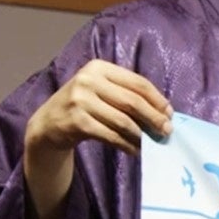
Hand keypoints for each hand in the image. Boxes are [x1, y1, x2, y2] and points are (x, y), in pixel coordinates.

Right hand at [22, 60, 171, 218]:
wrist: (48, 123)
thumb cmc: (83, 106)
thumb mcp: (102, 91)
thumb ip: (127, 95)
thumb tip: (164, 113)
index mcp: (98, 67)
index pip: (138, 83)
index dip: (158, 100)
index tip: (170, 114)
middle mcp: (88, 80)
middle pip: (133, 102)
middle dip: (154, 118)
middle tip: (167, 132)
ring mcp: (80, 100)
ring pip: (123, 121)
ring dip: (142, 135)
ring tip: (153, 143)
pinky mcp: (77, 121)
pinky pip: (111, 136)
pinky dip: (127, 145)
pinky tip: (136, 151)